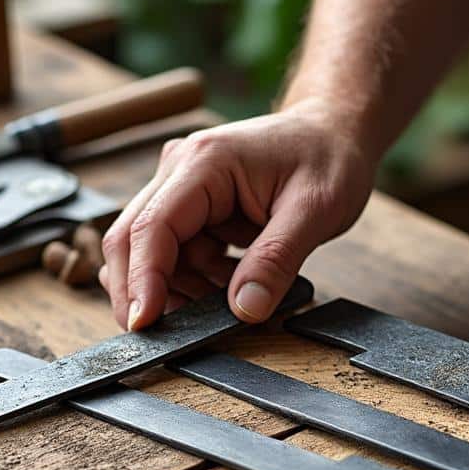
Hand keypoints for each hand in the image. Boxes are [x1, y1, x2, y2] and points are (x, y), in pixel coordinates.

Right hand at [99, 99, 373, 329]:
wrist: (335, 132)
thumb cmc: (328, 157)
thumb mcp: (316, 210)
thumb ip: (277, 260)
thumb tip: (246, 309)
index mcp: (205, 162)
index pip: (151, 227)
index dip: (142, 280)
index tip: (145, 324)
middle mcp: (181, 171)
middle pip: (133, 241)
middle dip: (145, 293)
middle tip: (171, 337)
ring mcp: (183, 188)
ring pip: (156, 255)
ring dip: (182, 290)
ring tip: (233, 300)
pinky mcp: (195, 207)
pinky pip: (180, 254)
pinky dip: (198, 281)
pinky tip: (233, 286)